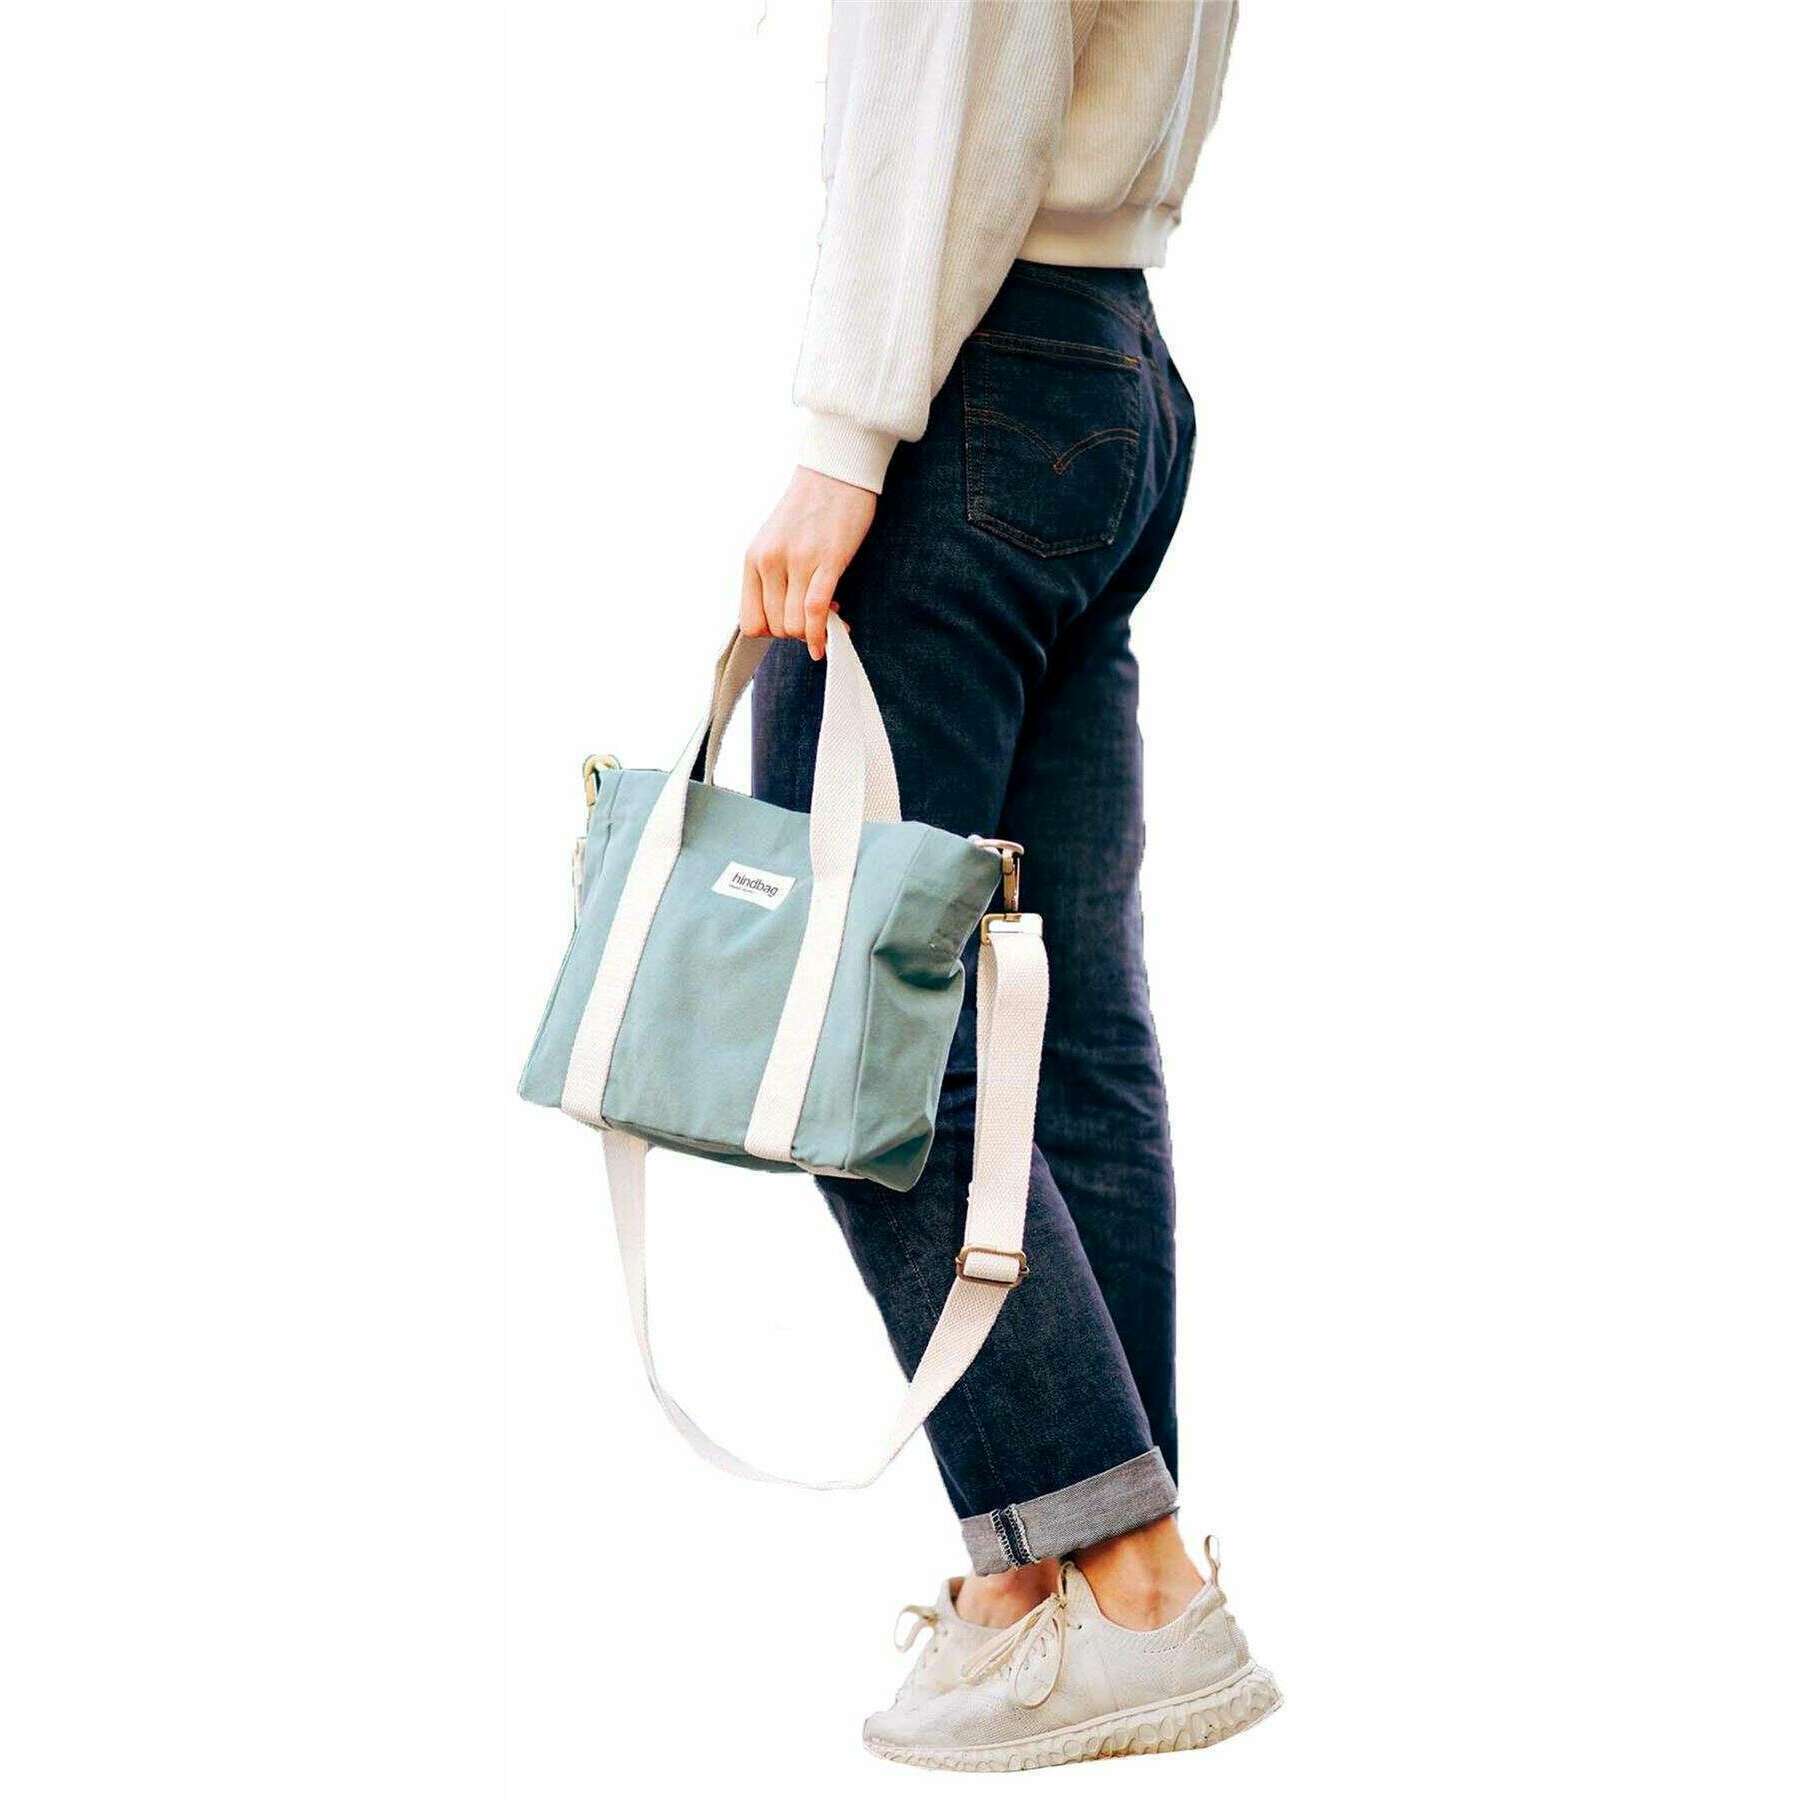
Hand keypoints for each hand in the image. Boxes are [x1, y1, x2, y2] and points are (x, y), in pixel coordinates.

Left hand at [741, 466, 876, 659]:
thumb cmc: (810, 508)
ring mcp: (796, 561)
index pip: (750, 621)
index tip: (792, 622)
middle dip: (797, 633)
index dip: (772, 632)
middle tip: (816, 621)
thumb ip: (772, 576)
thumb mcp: (775, 542)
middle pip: (776, 627)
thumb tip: (784, 616)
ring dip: (813, 633)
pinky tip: (830, 641)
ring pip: (795, 624)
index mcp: (752, 559)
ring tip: (830, 621)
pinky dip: (822, 634)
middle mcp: (769, 562)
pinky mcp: (826, 560)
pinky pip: (816, 611)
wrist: (835, 472)